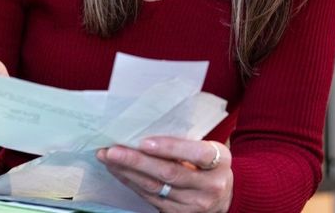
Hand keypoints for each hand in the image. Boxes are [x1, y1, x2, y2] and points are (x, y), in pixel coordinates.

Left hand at [97, 137, 231, 212]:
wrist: (226, 196)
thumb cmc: (212, 165)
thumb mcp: (211, 149)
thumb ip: (188, 143)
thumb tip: (146, 130)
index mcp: (220, 162)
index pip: (195, 153)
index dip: (169, 147)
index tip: (144, 141)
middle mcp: (210, 186)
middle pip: (169, 173)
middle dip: (137, 161)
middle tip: (113, 150)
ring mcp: (194, 204)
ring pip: (155, 187)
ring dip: (128, 173)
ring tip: (108, 159)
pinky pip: (150, 198)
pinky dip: (132, 184)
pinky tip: (120, 173)